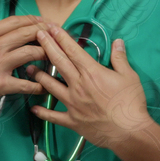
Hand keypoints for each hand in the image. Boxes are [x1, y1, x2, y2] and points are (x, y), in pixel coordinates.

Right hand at [0, 15, 51, 114]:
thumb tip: (6, 34)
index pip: (17, 21)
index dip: (35, 20)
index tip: (46, 22)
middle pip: (29, 32)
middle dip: (48, 33)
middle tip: (60, 37)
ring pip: (32, 52)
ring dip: (47, 56)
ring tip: (55, 60)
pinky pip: (26, 83)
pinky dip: (39, 85)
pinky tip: (45, 87)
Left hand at [27, 23, 150, 151]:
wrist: (128, 131)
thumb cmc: (130, 102)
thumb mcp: (129, 76)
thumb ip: (120, 58)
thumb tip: (118, 42)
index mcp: (92, 73)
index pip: (73, 51)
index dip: (61, 38)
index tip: (52, 28)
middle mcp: (78, 85)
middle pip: (59, 62)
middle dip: (47, 47)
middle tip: (37, 35)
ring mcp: (73, 103)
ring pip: (51, 86)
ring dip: (39, 75)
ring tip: (29, 67)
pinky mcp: (72, 120)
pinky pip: (54, 116)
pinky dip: (43, 112)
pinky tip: (34, 109)